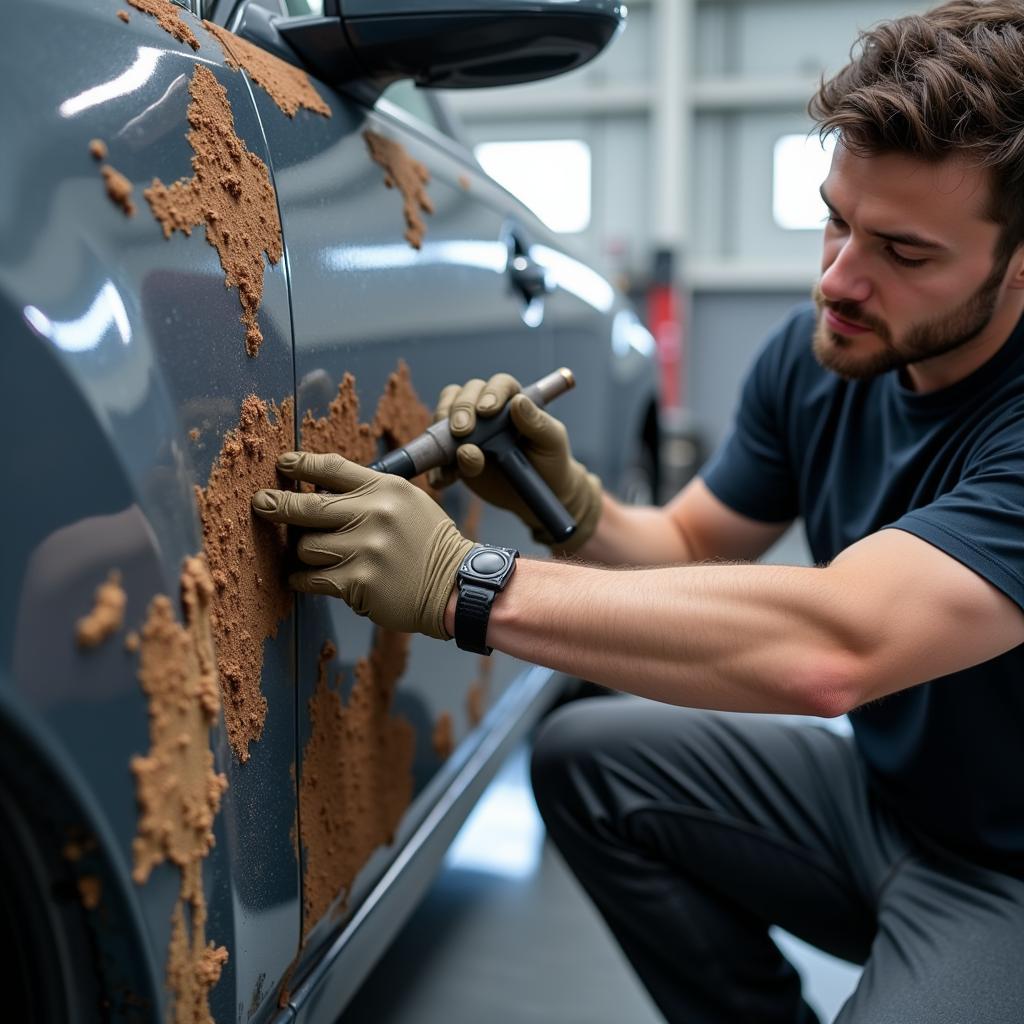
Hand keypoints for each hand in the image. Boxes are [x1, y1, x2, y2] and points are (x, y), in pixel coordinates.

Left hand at [252, 452, 473, 638]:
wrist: (453, 586)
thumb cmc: (426, 543)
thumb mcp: (407, 502)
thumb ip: (368, 493)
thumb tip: (316, 489)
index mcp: (385, 489)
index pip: (332, 468)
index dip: (301, 463)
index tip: (282, 463)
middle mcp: (374, 514)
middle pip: (306, 506)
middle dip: (276, 505)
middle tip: (260, 503)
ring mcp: (365, 549)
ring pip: (306, 547)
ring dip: (303, 553)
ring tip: (314, 557)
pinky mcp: (357, 582)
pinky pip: (310, 578)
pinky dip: (303, 579)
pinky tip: (306, 578)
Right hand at [429, 373, 602, 552]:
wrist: (535, 496)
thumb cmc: (550, 462)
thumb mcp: (552, 442)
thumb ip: (537, 423)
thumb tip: (518, 402)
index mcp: (512, 400)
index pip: (499, 384)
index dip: (490, 393)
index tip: (487, 410)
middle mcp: (485, 411)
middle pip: (464, 395)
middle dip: (461, 411)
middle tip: (463, 431)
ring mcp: (467, 431)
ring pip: (444, 417)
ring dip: (442, 432)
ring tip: (453, 457)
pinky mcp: (453, 455)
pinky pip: (437, 454)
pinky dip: (437, 466)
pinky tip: (445, 479)